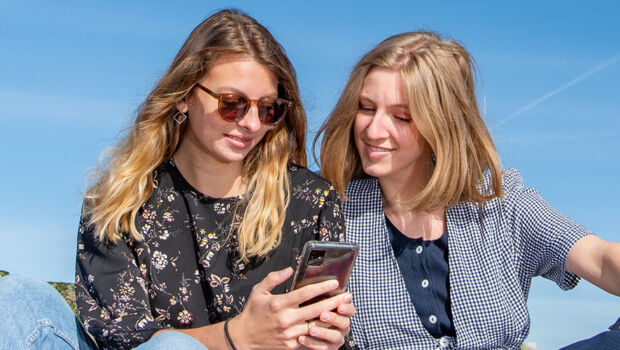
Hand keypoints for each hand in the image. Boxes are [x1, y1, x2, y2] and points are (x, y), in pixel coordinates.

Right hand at [228, 267, 347, 348]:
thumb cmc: (253, 311)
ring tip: (344, 309)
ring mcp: (290, 334)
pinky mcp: (292, 345)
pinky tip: (332, 323)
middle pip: (316, 309)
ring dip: (332, 317)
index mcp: (278, 304)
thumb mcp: (259, 291)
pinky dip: (322, 330)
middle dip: (335, 302)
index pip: (305, 293)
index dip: (322, 287)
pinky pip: (311, 337)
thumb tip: (290, 270)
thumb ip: (274, 278)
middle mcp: (285, 319)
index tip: (334, 282)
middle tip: (348, 296)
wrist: (244, 337)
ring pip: (317, 325)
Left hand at [298, 296, 354, 349]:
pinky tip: (301, 339)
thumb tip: (326, 281)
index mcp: (342, 313)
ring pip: (335, 336)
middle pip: (344, 322)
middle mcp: (342, 326)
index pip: (351, 310)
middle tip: (322, 315)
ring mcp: (336, 338)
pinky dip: (312, 343)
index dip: (347, 308)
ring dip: (323, 332)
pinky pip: (323, 348)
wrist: (302, 330)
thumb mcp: (316, 301)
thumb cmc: (311, 311)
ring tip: (311, 329)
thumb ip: (321, 294)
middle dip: (333, 318)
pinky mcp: (329, 348)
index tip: (339, 305)